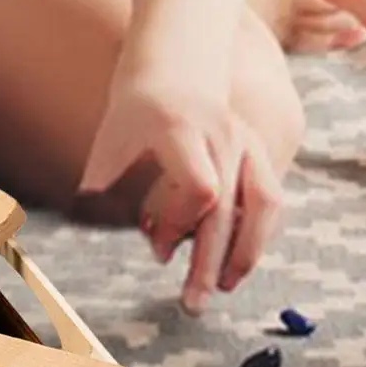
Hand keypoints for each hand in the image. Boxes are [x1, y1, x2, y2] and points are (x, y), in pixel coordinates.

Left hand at [78, 72, 284, 313]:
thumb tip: (95, 238)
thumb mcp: (110, 143)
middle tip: (193, 305)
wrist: (174, 62)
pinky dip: (259, 233)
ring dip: (247, 251)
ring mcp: (248, 142)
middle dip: (211, 261)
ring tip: (226, 287)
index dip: (180, 224)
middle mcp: (224, 136)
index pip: (201, 188)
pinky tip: (239, 262)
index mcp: (183, 131)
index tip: (157, 248)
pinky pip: (270, 198)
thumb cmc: (132, 110)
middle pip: (229, 207)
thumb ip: (105, 190)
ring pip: (265, 203)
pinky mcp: (260, 151)